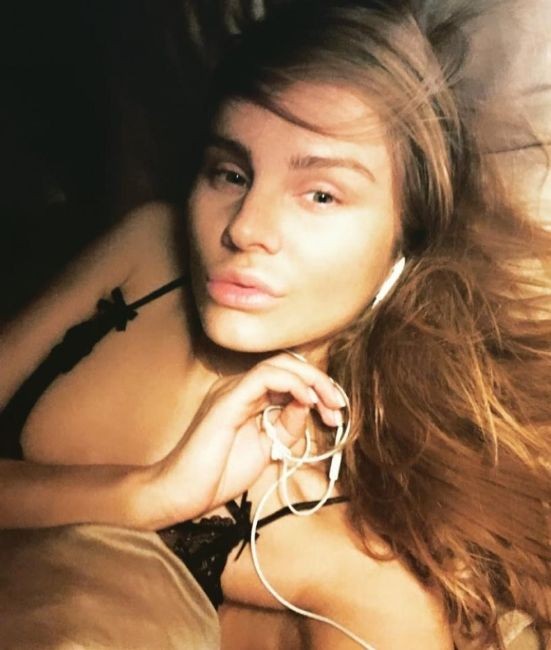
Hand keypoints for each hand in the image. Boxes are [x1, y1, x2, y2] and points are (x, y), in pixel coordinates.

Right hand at [147, 353, 345, 527]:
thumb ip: (288, 425)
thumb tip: (308, 403)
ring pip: (278, 365)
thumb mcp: (268, 447)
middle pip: (287, 364)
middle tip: (338, 405)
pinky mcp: (227, 400)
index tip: (336, 413)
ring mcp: (231, 390)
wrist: (183, 493)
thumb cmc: (220, 473)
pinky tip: (307, 400)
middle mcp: (240, 387)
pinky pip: (263, 377)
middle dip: (319, 381)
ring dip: (311, 380)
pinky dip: (291, 384)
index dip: (317, 389)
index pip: (288, 377)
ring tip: (328, 403)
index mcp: (249, 397)